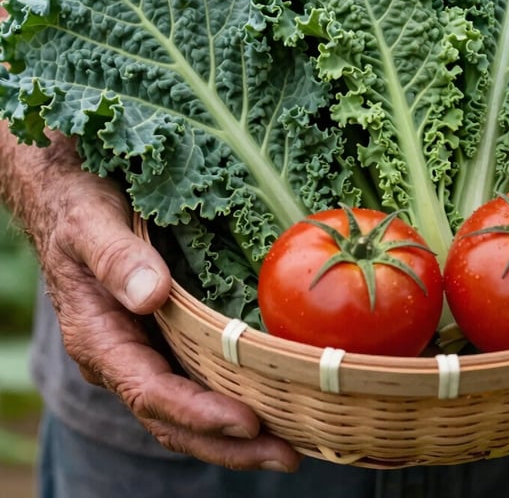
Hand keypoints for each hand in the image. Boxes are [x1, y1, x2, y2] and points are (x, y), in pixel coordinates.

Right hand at [29, 144, 300, 471]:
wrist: (68, 200)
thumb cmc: (79, 210)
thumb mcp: (90, 225)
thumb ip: (116, 259)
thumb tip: (151, 296)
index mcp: (99, 338)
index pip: (150, 392)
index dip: (198, 413)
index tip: (247, 423)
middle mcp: (122, 357)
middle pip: (173, 420)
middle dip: (229, 445)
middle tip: (287, 456)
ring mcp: (145, 351)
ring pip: (187, 410)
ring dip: (236, 436)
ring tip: (291, 444)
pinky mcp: (165, 339)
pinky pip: (196, 380)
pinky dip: (231, 400)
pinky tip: (271, 402)